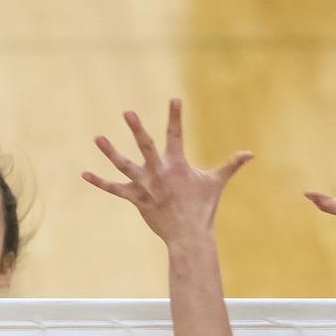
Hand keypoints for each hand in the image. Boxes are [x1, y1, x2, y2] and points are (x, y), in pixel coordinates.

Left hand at [82, 99, 252, 251]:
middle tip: (127, 112)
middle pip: (146, 146)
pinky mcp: (136, 199)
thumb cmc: (203, 209)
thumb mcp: (216, 184)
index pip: (176, 135)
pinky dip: (99, 182)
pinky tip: (84, 173)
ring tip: (97, 138)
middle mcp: (159, 173)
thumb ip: (230, 165)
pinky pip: (114, 189)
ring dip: (110, 152)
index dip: (175, 117)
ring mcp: (145, 186)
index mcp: (178, 165)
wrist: (188, 236)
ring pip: (125, 166)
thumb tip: (251, 154)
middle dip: (137, 129)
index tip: (174, 99)